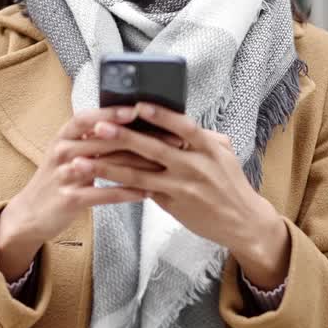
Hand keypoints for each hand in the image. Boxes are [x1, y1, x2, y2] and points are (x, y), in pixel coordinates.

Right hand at [0, 106, 148, 279]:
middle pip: (102, 140)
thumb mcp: (68, 153)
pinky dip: (127, 192)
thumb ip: (91, 138)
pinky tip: (147, 192)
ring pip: (107, 166)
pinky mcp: (70, 199)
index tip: (138, 109)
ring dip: (139, 165)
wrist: (30, 214)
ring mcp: (65, 176)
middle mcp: (62, 153)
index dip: (111, 113)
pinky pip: (104, 194)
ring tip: (165, 164)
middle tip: (168, 138)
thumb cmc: (57, 180)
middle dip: (138, 139)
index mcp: (63, 137)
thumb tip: (125, 123)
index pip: (87, 118)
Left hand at [85, 103, 290, 286]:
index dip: (160, 115)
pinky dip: (119, 185)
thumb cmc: (230, 184)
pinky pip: (141, 191)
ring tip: (84, 160)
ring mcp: (182, 187)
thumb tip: (176, 120)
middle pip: (154, 148)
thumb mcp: (224, 154)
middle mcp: (194, 166)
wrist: (243, 222)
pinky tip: (100, 179)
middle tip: (98, 126)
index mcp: (208, 147)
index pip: (182, 126)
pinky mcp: (173, 205)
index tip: (137, 105)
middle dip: (123, 136)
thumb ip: (202, 136)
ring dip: (109, 166)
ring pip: (140, 174)